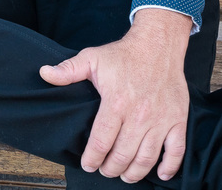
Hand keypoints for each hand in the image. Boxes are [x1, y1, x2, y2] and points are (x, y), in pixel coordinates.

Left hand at [39, 8, 190, 182]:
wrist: (158, 45)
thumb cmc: (123, 54)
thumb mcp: (91, 58)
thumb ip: (68, 70)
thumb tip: (44, 73)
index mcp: (116, 102)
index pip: (102, 140)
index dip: (92, 157)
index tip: (87, 164)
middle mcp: (139, 115)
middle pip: (123, 154)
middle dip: (110, 168)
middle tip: (104, 171)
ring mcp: (161, 119)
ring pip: (147, 158)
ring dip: (134, 172)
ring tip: (124, 175)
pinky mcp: (177, 120)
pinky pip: (176, 150)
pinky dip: (169, 167)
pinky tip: (160, 174)